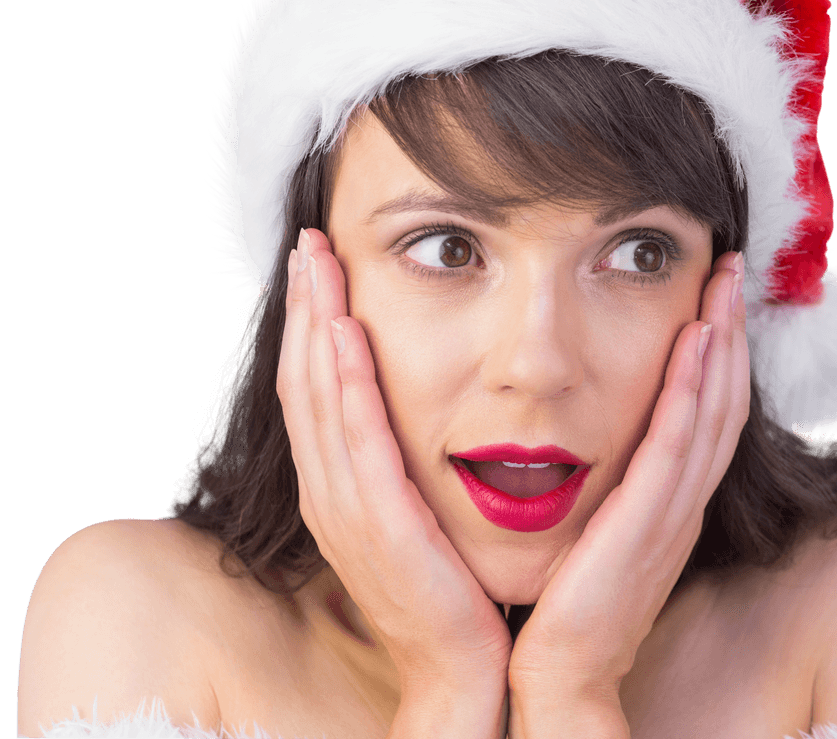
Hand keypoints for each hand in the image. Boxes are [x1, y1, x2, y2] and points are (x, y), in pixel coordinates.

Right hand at [276, 228, 512, 704]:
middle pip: (303, 381)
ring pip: (319, 399)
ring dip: (316, 326)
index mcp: (338, 486)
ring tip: (319, 262)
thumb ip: (404, 457)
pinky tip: (347, 333)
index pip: (313, 389)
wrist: (462, 667)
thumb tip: (413, 402)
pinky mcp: (379, 524)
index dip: (309, 324)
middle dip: (304, 308)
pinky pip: (357, 441)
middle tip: (308, 241)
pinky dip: (348, 384)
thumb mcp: (416, 509)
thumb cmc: (448, 584)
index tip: (319, 265)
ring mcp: (346, 508)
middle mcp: (329, 491)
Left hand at [507, 251, 749, 710]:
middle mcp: (682, 500)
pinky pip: (675, 448)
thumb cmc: (569, 600)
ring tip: (723, 283)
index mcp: (670, 499)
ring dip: (721, 344)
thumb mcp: (600, 528)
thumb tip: (594, 429)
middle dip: (730, 329)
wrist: (558, 674)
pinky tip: (695, 343)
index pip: (707, 410)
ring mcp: (671, 513)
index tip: (713, 289)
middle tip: (732, 265)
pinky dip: (691, 393)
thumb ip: (611, 481)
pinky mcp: (646, 526)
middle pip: (723, 399)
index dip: (719, 348)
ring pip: (710, 413)